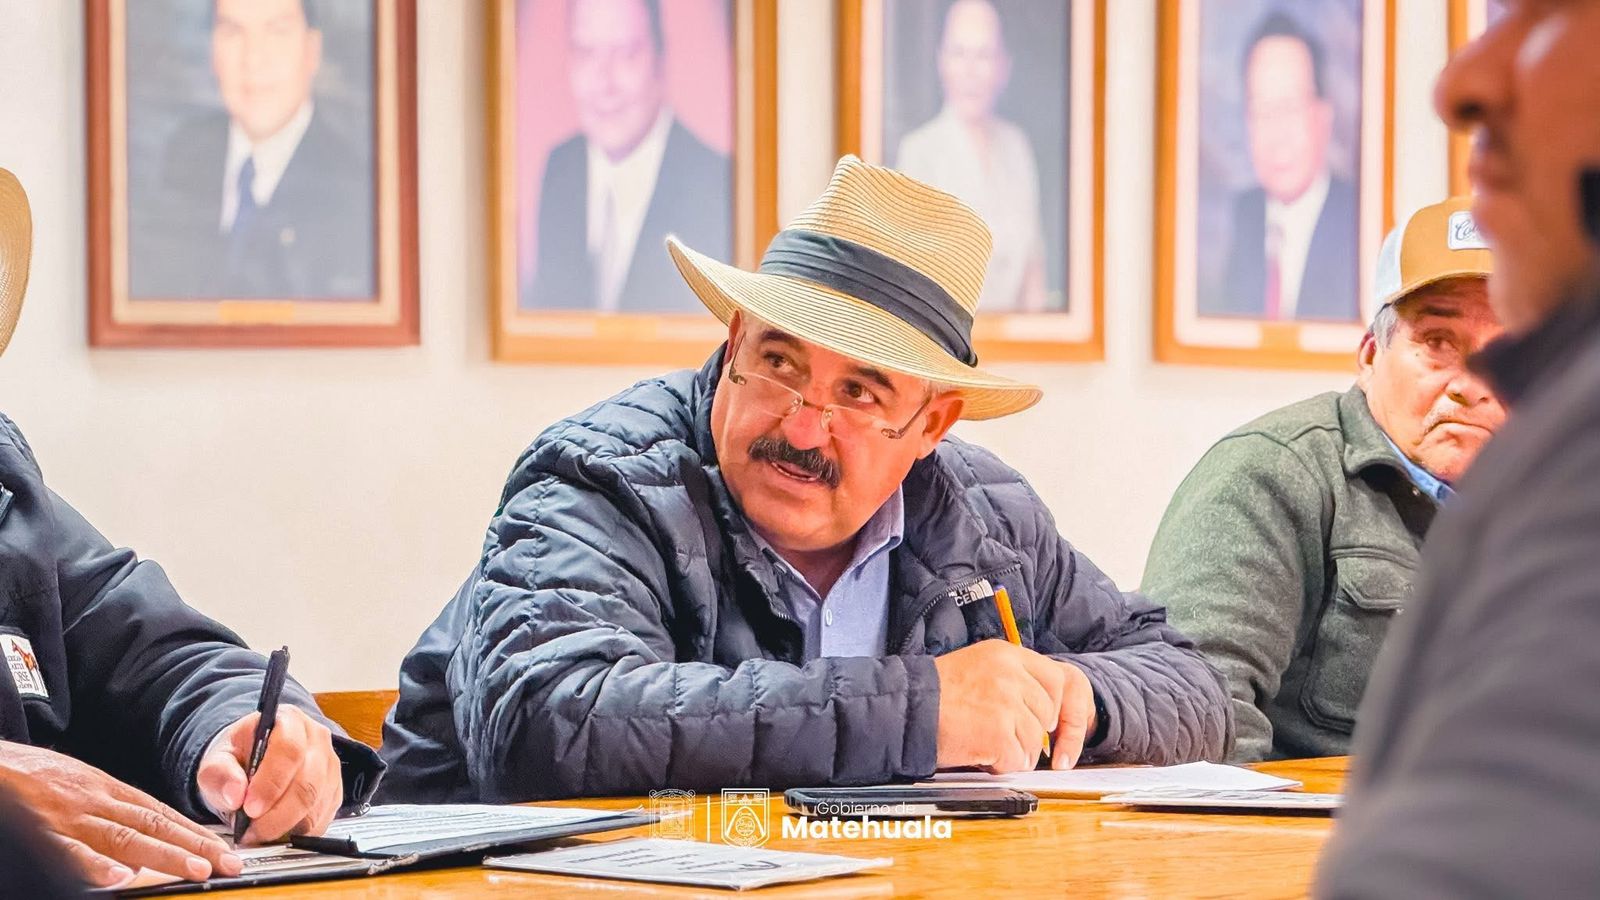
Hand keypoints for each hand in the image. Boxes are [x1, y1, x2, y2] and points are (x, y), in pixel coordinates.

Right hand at [0, 740, 240, 886]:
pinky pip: (70, 851)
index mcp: (111, 792)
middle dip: (196, 846)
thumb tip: (141, 848)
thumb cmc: (40, 779)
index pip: (164, 814)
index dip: (196, 833)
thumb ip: (114, 812)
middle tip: (229, 864)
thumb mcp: (85, 787)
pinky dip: (94, 864)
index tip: (225, 850)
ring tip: (197, 870)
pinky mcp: (43, 831)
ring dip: (165, 854)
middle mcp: (99, 803)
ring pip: (126, 837)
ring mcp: (74, 818)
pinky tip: (118, 877)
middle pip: (156, 825)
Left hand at [195, 706, 342, 845]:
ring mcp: (330, 766)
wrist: (252, 764)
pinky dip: (298, 832)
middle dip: (278, 814)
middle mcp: (317, 740)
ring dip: (286, 826)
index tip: (249, 808)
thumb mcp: (217, 761)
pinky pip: (322, 818)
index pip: (289, 750)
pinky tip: (276, 832)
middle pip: (308, 782)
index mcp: (289, 721)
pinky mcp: (334, 791)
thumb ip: (220, 774)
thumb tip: (234, 794)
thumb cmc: (238, 758)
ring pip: (316, 803)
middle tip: (251, 831)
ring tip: (258, 833)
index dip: (271, 783)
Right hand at [933, 640, 1097, 772]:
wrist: (904, 709)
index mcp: (1007, 654)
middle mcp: (1010, 673)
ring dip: (1013, 752)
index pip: (1059, 680)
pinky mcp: (998, 731)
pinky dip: (999, 765)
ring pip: (1035, 742)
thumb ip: (1013, 680)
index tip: (1052, 727)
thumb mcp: (978, 668)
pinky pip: (1017, 761)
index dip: (1059, 709)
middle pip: (1047, 715)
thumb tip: (1044, 712)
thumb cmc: (935, 695)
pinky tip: (978, 753)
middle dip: (1029, 735)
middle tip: (1001, 737)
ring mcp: (1006, 702)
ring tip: (982, 742)